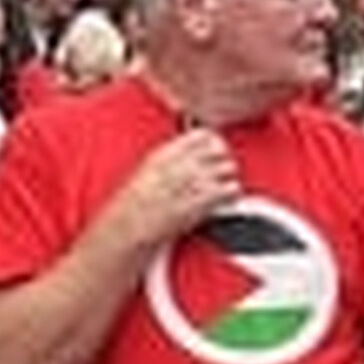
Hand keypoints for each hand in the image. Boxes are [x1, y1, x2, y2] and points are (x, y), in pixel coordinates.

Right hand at [115, 126, 242, 250]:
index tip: (216, 150)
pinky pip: (231, 189)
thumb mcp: (149, 170)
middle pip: (219, 149)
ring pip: (228, 167)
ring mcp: (191, 182)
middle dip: (223, 159)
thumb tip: (195, 151)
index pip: (202, 134)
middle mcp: (180, 163)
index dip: (214, 142)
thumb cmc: (136, 204)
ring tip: (223, 186)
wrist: (130, 228)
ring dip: (228, 176)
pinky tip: (227, 199)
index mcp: (165, 153)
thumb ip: (172, 158)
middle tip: (221, 170)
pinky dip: (233, 194)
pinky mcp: (202, 202)